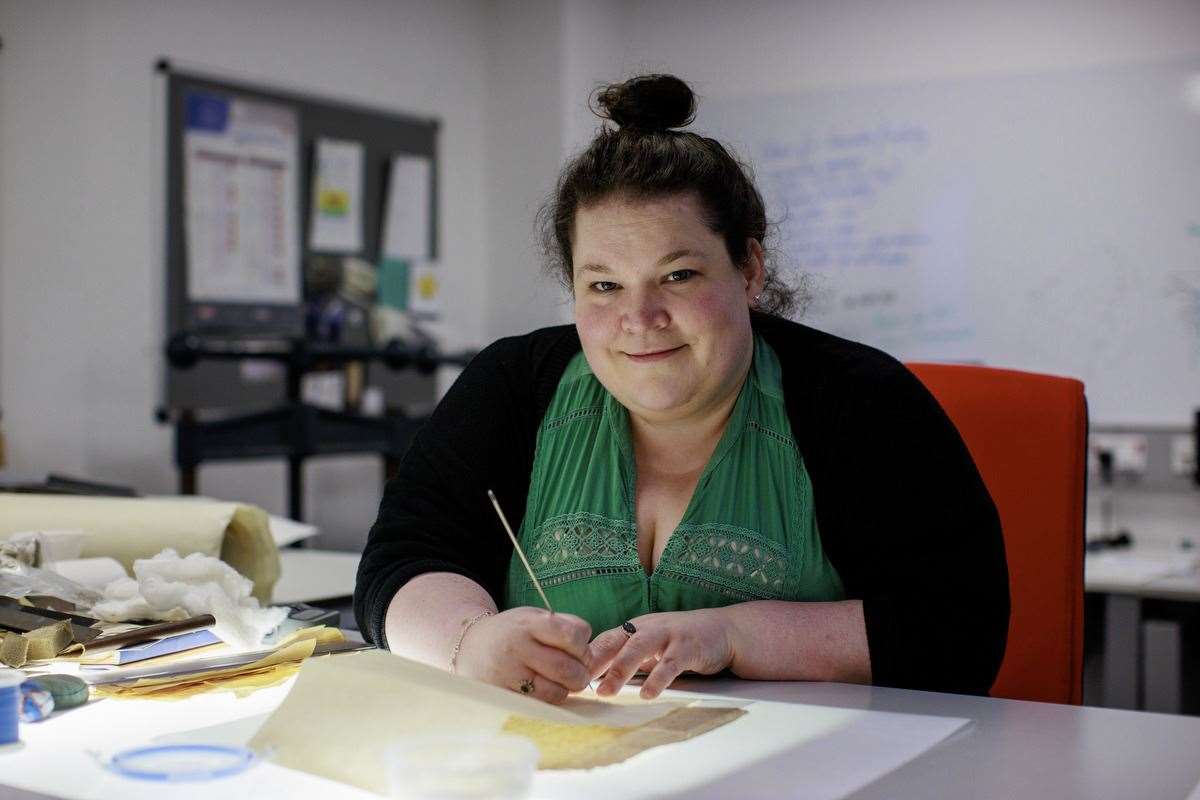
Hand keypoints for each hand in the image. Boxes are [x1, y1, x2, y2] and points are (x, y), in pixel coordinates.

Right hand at [454, 606, 591, 703]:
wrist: (471, 646)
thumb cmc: (513, 632)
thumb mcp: (534, 617)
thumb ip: (564, 624)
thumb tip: (589, 643)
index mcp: (529, 623)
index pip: (572, 635)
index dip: (583, 646)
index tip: (580, 650)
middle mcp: (517, 648)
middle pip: (567, 668)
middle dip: (581, 674)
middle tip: (579, 673)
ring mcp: (508, 674)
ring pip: (556, 692)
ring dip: (567, 690)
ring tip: (562, 682)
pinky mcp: (502, 695)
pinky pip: (539, 706)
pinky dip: (550, 701)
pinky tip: (546, 690)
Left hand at [587, 609, 734, 699]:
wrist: (723, 630)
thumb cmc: (681, 641)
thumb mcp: (651, 646)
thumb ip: (627, 657)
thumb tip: (595, 677)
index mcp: (635, 628)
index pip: (604, 640)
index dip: (585, 656)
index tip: (564, 674)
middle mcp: (648, 627)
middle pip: (616, 641)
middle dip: (595, 662)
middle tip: (577, 682)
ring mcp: (668, 635)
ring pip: (639, 648)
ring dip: (620, 669)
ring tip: (605, 691)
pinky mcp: (688, 647)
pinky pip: (670, 663)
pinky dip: (658, 678)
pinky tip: (648, 694)